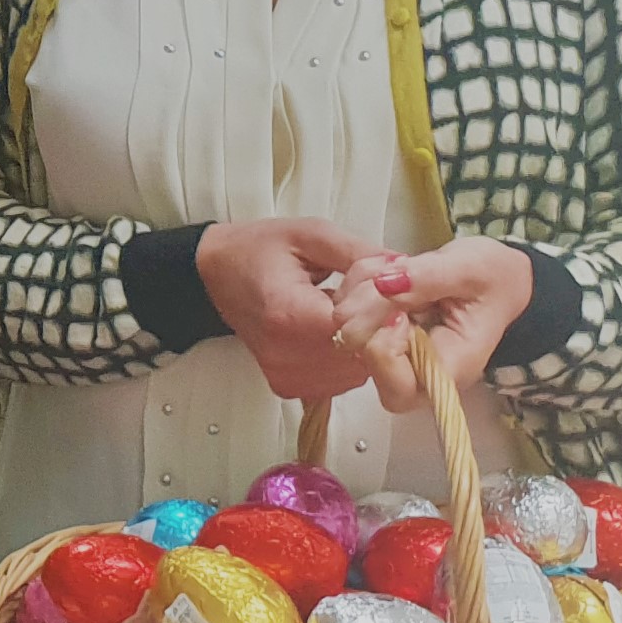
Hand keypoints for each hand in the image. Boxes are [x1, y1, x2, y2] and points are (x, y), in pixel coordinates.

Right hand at [194, 216, 390, 400]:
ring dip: (367, 344)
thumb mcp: (311, 235)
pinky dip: (349, 357)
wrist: (215, 274)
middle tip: (372, 299)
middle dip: (380, 327)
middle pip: (365, 354)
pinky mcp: (291, 387)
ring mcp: (288, 376)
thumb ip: (361, 254)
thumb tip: (406, 271)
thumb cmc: (257, 251)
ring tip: (346, 312)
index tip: (388, 292)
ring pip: (360, 371)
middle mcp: (286, 355)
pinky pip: (343, 379)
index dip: (385, 311)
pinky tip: (334, 331)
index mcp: (288, 315)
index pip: (362, 330)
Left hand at [331, 239, 535, 410]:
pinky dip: (358, 280)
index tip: (400, 311)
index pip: (397, 388)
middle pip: (361, 356)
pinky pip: (345, 307)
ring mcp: (388, 352)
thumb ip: (430, 276)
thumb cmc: (494, 281)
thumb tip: (385, 284)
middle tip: (393, 277)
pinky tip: (388, 268)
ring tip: (398, 266)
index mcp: (448, 370)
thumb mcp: (473, 268)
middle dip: (366, 308)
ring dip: (360, 287)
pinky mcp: (374, 330)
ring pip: (345, 328)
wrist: (494, 278)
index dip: (383, 349)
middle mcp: (413, 370)